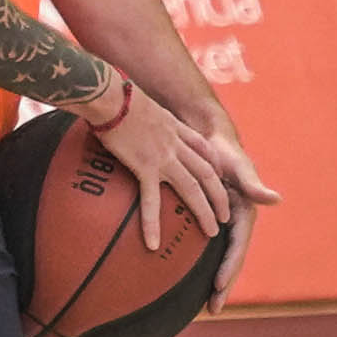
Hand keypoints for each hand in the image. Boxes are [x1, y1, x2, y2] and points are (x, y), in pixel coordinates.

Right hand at [83, 81, 244, 249]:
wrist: (111, 96)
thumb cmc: (116, 94)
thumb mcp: (140, 101)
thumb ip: (142, 112)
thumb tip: (128, 111)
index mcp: (174, 128)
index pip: (203, 149)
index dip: (215, 166)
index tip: (220, 179)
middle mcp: (175, 144)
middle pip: (207, 174)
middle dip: (219, 196)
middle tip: (224, 216)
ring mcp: (163, 157)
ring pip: (192, 189)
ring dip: (204, 212)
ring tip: (211, 233)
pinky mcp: (145, 166)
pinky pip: (152, 201)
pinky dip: (153, 223)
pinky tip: (154, 242)